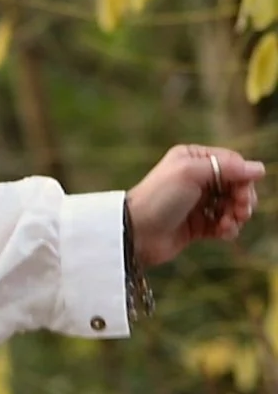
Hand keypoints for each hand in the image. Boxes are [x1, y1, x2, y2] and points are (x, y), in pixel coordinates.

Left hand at [127, 143, 263, 267]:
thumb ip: (227, 167)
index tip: (243, 191)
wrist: (134, 234)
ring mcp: (196, 203)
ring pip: (232, 206)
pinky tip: (224, 233)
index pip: (232, 163)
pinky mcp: (196, 226)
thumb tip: (259, 169)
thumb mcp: (191, 173)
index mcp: (193, 159)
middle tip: (241, 210)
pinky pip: (223, 224)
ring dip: (237, 215)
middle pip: (236, 185)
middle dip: (243, 197)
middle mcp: (196, 179)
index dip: (243, 177)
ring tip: (230, 223)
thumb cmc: (158, 199)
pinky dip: (228, 228)